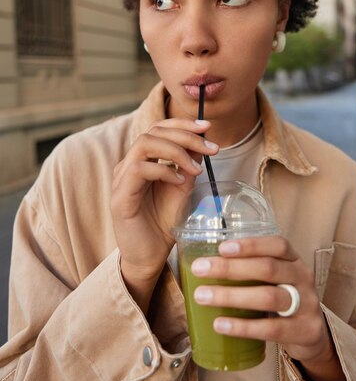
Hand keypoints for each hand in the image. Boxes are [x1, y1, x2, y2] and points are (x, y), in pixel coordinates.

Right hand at [110, 118, 218, 297]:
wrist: (149, 256)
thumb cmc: (162, 223)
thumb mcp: (182, 188)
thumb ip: (188, 166)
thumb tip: (202, 143)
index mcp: (142, 160)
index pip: (158, 129)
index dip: (182, 123)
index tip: (206, 126)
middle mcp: (129, 165)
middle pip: (153, 132)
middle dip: (185, 135)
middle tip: (210, 148)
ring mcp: (121, 179)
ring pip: (144, 144)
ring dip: (176, 151)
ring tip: (196, 168)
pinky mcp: (120, 197)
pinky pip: (138, 170)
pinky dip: (163, 170)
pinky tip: (180, 181)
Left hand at [191, 235, 330, 363]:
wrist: (312, 334)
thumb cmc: (283, 298)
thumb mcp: (275, 279)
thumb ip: (250, 270)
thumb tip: (205, 265)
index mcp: (294, 260)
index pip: (278, 245)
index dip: (251, 244)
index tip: (222, 247)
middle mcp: (302, 278)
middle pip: (268, 269)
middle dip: (231, 268)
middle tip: (200, 269)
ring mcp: (306, 305)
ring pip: (268, 297)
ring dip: (231, 296)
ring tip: (202, 296)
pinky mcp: (304, 331)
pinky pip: (271, 329)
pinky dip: (243, 327)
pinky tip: (220, 324)